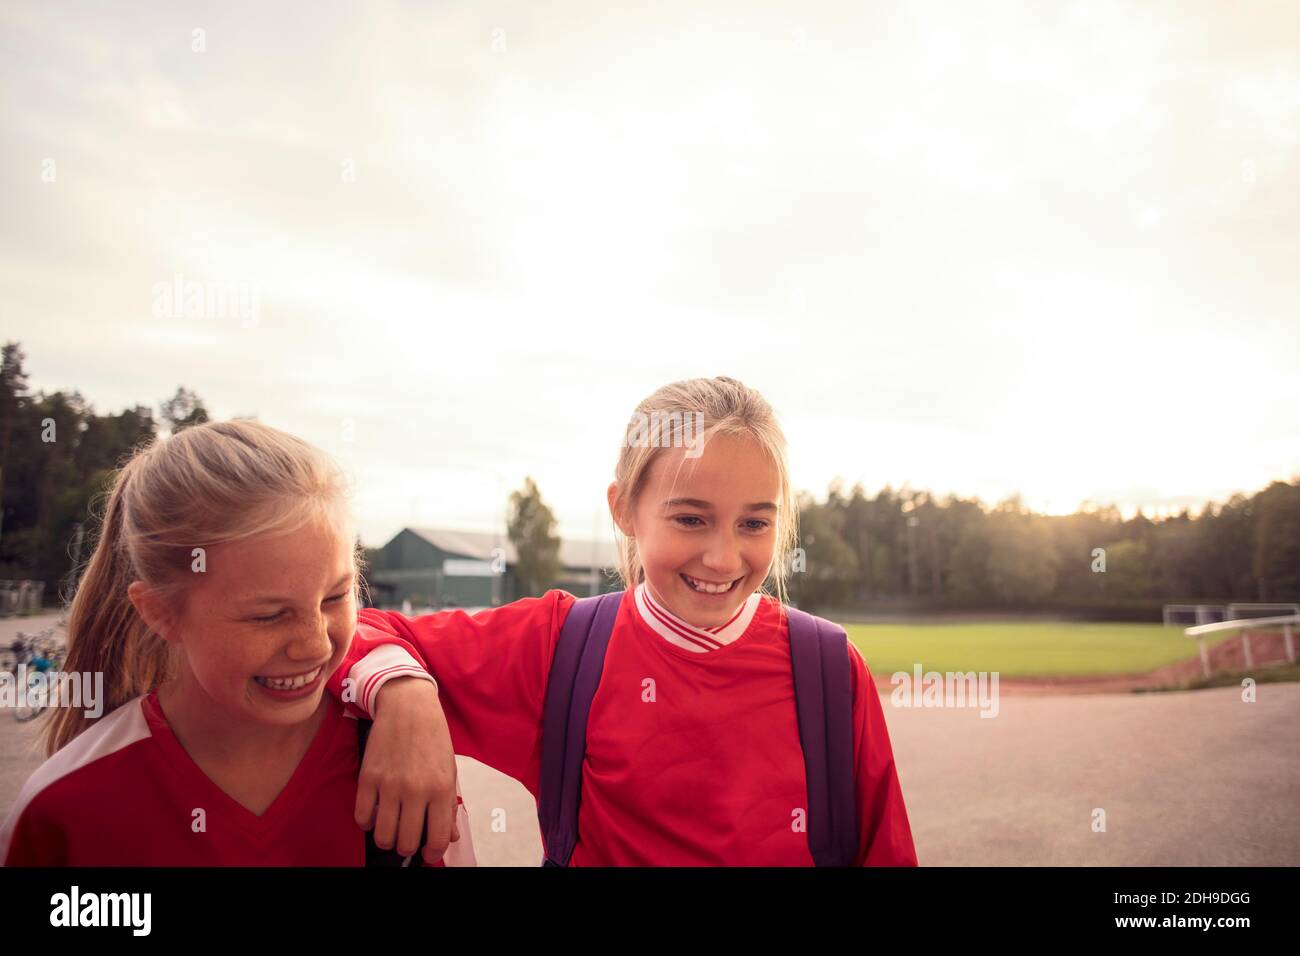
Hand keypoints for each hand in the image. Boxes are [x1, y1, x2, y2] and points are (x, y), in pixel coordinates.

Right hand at [354, 676, 460, 863]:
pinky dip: (367, 823)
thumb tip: (450, 837)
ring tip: (390, 830)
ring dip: (386, 839)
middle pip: (406, 841)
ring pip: (383, 835)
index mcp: (441, 788)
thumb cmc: (433, 738)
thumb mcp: (449, 770)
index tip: (428, 852)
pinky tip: (374, 814)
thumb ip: (449, 805)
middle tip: (407, 839)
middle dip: (407, 847)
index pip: (438, 838)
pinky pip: (362, 817)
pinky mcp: (368, 778)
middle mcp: (416, 790)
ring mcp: (389, 785)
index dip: (433, 852)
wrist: (408, 706)